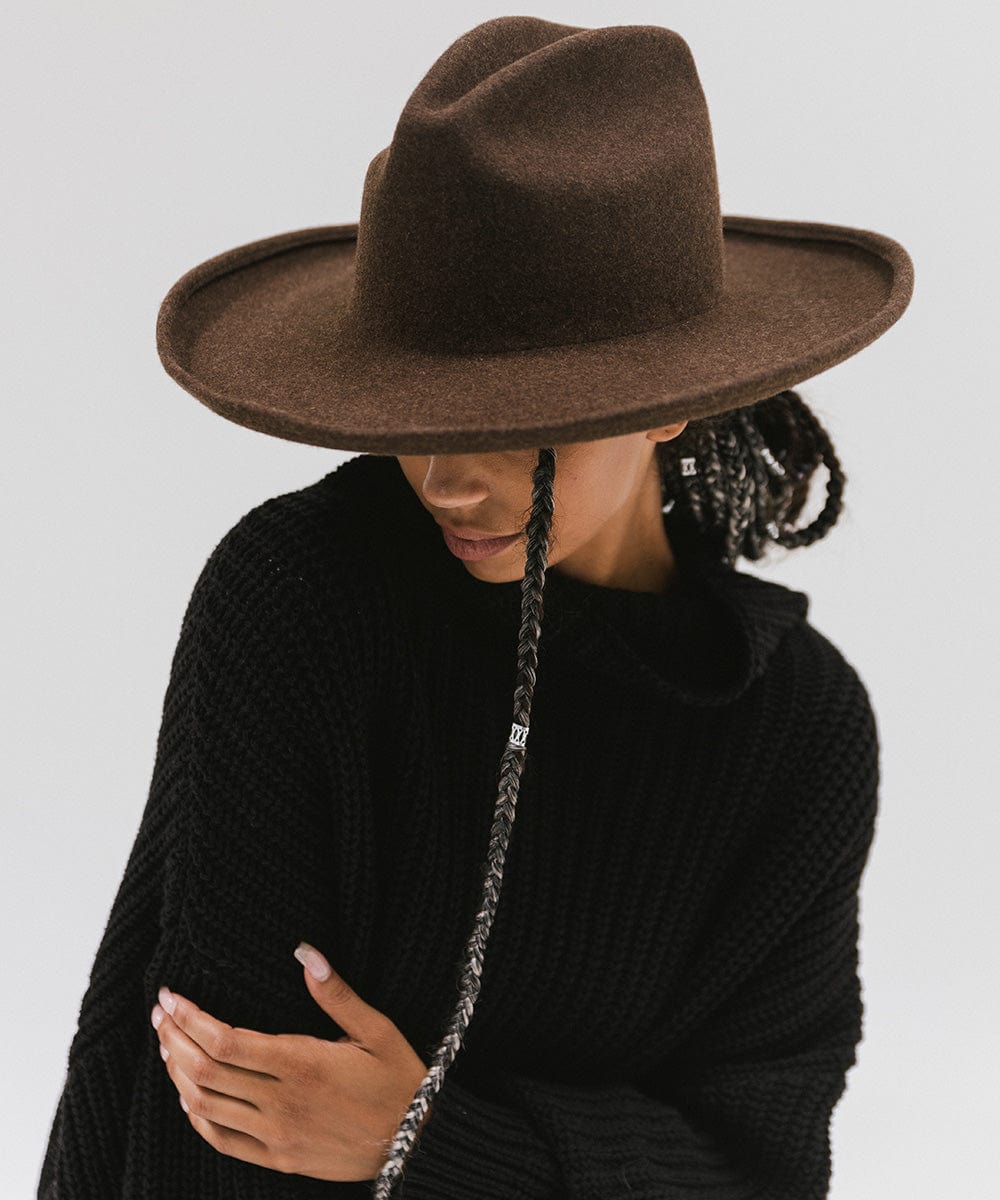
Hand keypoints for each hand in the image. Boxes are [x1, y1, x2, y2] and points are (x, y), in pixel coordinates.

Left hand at [150, 942, 432, 1181]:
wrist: (416, 1140)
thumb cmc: (398, 1078)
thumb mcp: (376, 1028)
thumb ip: (335, 992)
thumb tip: (304, 951)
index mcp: (302, 1064)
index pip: (226, 1040)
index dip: (190, 1017)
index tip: (171, 996)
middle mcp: (282, 1102)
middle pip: (206, 1070)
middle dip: (173, 1037)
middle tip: (160, 1013)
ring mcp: (277, 1135)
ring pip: (206, 1106)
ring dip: (177, 1073)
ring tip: (166, 1044)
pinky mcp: (279, 1158)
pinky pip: (222, 1140)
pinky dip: (196, 1115)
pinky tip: (188, 1094)